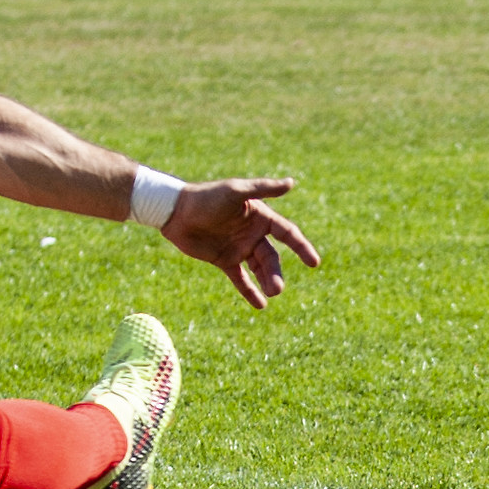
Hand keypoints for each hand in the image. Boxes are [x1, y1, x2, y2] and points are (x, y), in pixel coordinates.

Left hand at [163, 178, 320, 309]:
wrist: (175, 211)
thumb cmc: (206, 197)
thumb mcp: (236, 192)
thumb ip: (264, 189)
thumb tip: (292, 183)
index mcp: (260, 216)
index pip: (287, 233)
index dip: (301, 247)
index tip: (314, 262)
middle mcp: (252, 233)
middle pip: (272, 256)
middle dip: (276, 272)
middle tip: (277, 288)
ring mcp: (239, 247)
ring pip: (259, 268)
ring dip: (267, 281)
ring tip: (273, 294)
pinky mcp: (224, 260)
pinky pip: (240, 279)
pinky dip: (250, 291)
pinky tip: (260, 305)